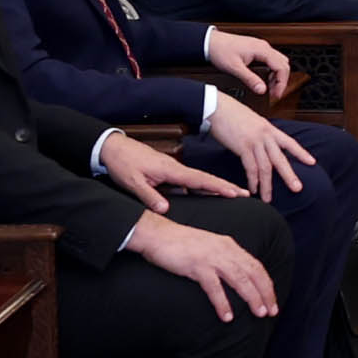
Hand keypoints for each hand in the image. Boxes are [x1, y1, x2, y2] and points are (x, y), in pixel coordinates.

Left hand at [95, 133, 244, 213]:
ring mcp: (172, 169)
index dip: (219, 187)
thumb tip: (166, 209)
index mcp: (170, 170)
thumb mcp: (133, 183)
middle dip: (225, 186)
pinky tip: (206, 194)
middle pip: (205, 179)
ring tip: (232, 195)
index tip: (236, 193)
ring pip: (198, 180)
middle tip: (245, 193)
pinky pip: (187, 181)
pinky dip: (200, 187)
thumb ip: (150, 196)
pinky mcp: (166, 171)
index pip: (200, 180)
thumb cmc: (122, 163)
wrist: (113, 148)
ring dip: (215, 187)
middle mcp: (175, 168)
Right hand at [125, 211, 276, 321]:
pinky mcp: (197, 266)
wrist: (156, 234)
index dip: (267, 284)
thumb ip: (223, 258)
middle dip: (266, 293)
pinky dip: (223, 303)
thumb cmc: (180, 243)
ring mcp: (212, 257)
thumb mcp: (209, 247)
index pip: (256, 266)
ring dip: (252, 298)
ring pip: (240, 280)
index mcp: (230, 246)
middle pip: (253, 273)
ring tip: (259, 313)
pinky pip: (214, 288)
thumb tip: (236, 276)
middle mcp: (226, 250)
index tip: (272, 300)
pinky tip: (227, 316)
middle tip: (271, 311)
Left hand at [200, 29, 291, 99]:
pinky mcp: (257, 49)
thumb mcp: (235, 68)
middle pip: (283, 64)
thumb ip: (250, 80)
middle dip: (281, 80)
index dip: (282, 83)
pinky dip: (271, 70)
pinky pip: (271, 60)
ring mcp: (261, 47)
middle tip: (274, 93)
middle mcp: (264, 47)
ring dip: (277, 75)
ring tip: (269, 87)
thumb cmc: (220, 51)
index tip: (276, 94)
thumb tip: (262, 90)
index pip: (281, 67)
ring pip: (279, 62)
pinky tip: (264, 78)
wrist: (210, 42)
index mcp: (261, 50)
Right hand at [203, 98, 316, 199]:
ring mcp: (254, 141)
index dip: (301, 153)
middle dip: (289, 175)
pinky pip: (250, 167)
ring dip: (267, 185)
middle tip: (297, 188)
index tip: (312, 162)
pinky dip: (252, 180)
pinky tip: (253, 188)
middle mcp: (265, 135)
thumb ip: (262, 134)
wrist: (218, 107)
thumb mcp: (254, 122)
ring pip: (265, 167)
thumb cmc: (233, 114)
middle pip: (280, 159)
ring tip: (268, 198)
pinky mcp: (242, 147)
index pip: (290, 143)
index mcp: (270, 129)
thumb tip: (266, 145)